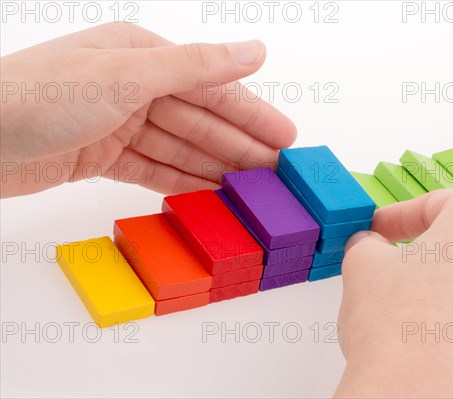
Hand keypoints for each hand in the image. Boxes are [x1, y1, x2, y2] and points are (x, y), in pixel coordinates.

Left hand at [0, 23, 295, 197]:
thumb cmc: (43, 97)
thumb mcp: (129, 75)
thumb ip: (197, 67)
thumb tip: (255, 51)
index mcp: (143, 56)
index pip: (212, 88)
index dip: (253, 115)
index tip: (286, 139)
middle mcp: (134, 86)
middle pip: (200, 121)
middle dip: (240, 147)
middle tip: (277, 175)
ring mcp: (118, 122)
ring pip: (180, 148)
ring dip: (216, 168)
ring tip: (251, 190)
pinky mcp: (102, 156)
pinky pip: (153, 169)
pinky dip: (180, 181)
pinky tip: (208, 193)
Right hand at [335, 189, 452, 397]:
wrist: (416, 397)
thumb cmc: (398, 328)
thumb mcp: (362, 264)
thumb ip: (367, 243)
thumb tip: (369, 247)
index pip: (438, 202)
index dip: (398, 215)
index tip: (378, 228)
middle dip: (427, 241)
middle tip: (395, 253)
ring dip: (442, 277)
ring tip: (404, 295)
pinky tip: (421, 328)